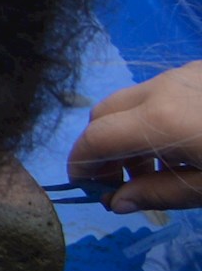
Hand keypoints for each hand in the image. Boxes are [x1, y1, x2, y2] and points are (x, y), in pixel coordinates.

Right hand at [73, 61, 201, 212]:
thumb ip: (160, 194)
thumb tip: (117, 202)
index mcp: (161, 120)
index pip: (96, 138)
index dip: (81, 165)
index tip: (87, 189)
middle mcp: (162, 88)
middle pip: (104, 113)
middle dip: (100, 148)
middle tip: (121, 181)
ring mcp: (181, 73)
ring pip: (131, 100)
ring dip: (128, 133)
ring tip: (158, 167)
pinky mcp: (198, 69)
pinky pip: (160, 91)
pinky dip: (153, 118)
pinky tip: (182, 142)